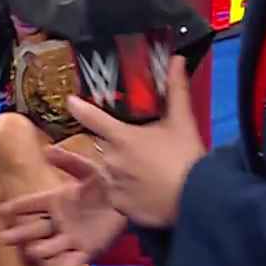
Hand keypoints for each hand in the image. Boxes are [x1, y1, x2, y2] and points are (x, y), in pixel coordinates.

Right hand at [0, 147, 128, 265]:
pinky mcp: (87, 251)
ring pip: (49, 248)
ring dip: (40, 251)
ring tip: (33, 250)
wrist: (126, 201)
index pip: (31, 204)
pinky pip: (72, 262)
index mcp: (56, 201)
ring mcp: (71, 238)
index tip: (0, 210)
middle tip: (2, 238)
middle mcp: (59, 222)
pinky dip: (65, 265)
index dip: (16, 207)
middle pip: (33, 230)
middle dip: (18, 234)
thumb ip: (69, 161)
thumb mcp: (89, 170)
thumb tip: (48, 149)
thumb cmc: (104, 184)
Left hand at [62, 56, 204, 227]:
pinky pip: (118, 194)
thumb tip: (177, 60)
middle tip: (145, 148)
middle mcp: (112, 159)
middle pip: (108, 146)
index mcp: (123, 136)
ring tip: (150, 172)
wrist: (195, 198)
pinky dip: (128, 191)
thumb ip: (176, 90)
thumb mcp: (182, 121)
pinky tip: (147, 190)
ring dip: (124, 169)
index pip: (93, 118)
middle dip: (121, 145)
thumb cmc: (187, 157)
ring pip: (112, 171)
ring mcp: (113, 183)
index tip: (70, 100)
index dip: (79, 108)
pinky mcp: (119, 205)